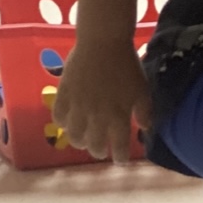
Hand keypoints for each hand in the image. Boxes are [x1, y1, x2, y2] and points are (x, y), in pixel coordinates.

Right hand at [53, 39, 151, 163]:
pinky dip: (62, 123)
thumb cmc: (127, 64)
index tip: (120, 160)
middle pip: (94, 145)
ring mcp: (77, 107)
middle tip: (101, 151)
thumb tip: (144, 128)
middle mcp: (96, 117)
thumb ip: (144, 111)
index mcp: (118, 117)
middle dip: (98, 151)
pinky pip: (58, 117)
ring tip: (83, 140)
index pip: (119, 147)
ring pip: (73, 135)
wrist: (103, 41)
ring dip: (79, 141)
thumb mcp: (143, 89)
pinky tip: (67, 122)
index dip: (120, 157)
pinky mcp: (63, 95)